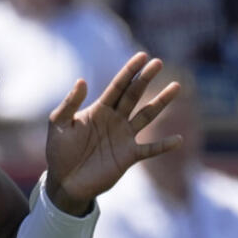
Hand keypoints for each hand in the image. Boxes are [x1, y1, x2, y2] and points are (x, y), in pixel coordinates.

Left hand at [44, 53, 181, 213]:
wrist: (64, 181)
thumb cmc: (59, 151)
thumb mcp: (59, 124)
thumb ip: (70, 103)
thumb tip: (82, 81)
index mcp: (99, 109)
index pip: (117, 86)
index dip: (129, 71)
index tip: (142, 56)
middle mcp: (115, 120)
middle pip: (133, 95)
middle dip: (145, 79)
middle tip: (158, 62)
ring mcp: (124, 137)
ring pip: (146, 116)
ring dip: (160, 102)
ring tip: (176, 87)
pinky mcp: (129, 156)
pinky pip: (150, 149)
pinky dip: (163, 145)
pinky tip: (178, 139)